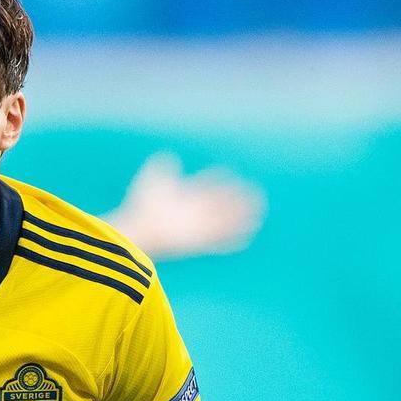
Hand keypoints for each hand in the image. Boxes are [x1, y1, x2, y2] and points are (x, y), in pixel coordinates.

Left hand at [108, 152, 264, 260]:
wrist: (143, 229)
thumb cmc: (144, 205)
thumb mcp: (153, 179)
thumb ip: (162, 167)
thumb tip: (169, 157)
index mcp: (183, 195)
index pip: (204, 184)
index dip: (216, 178)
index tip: (229, 172)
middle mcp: (192, 212)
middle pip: (218, 203)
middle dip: (235, 198)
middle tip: (253, 191)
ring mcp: (197, 227)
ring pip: (224, 221)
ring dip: (241, 217)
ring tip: (258, 211)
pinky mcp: (199, 243)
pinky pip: (220, 242)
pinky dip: (234, 239)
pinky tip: (248, 235)